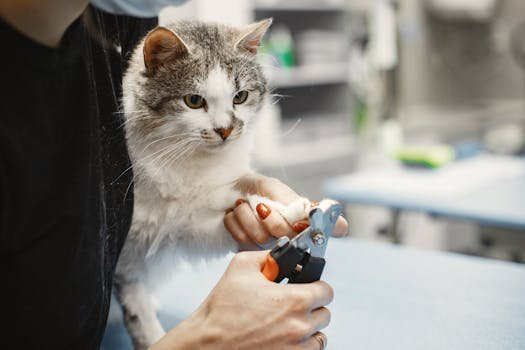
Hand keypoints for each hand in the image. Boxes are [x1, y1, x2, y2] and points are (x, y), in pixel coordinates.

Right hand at [150, 251, 332, 349]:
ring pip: (319, 335)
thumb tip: (281, 255)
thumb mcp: (242, 266)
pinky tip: (286, 336)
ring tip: (288, 321)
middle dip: (311, 305)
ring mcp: (297, 347)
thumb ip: (268, 256)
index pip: (326, 290)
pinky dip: (302, 344)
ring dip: (309, 326)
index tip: (307, 286)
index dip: (316, 285)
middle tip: (293, 303)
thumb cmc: (222, 309)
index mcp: (294, 299)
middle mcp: (300, 325)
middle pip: (324, 313)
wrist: (208, 343)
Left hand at [224, 175, 347, 244]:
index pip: (317, 236)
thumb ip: (306, 210)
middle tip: (260, 205)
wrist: (230, 188)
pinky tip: (235, 214)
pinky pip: (241, 240)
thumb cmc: (261, 190)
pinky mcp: (246, 251)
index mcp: (302, 226)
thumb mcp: (284, 193)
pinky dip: (235, 221)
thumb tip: (344, 228)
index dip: (307, 229)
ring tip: (244, 205)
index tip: (296, 222)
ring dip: (247, 215)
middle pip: (283, 234)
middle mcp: (288, 241)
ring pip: (260, 237)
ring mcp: (266, 249)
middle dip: (269, 216)